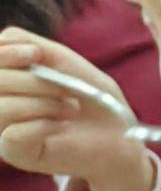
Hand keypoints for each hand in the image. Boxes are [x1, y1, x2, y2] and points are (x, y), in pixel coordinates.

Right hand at [0, 35, 160, 190]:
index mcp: (6, 80)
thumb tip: (2, 38)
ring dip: (44, 103)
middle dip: (34, 81)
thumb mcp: (63, 61)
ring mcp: (2, 130)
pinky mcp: (15, 152)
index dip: (5, 53)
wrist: (119, 135)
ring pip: (2, 107)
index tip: (36, 53)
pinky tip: (62, 125)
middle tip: (67, 90)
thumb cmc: (91, 97)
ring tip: (71, 108)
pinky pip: (12, 134)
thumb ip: (29, 44)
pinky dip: (43, 125)